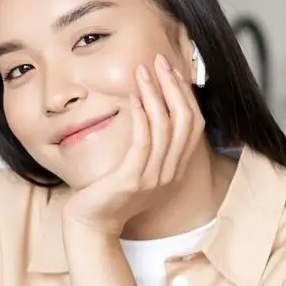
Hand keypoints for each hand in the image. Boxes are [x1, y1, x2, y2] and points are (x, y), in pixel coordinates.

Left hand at [63, 53, 203, 233]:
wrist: (91, 224)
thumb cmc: (109, 193)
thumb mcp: (138, 169)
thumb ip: (151, 146)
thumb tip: (150, 109)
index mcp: (176, 170)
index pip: (193, 124)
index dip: (185, 95)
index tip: (172, 70)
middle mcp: (170, 174)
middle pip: (186, 122)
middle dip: (174, 87)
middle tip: (160, 61)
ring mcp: (154, 178)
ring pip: (165, 128)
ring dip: (155, 94)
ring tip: (143, 71)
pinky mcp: (133, 180)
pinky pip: (144, 142)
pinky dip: (141, 117)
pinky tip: (133, 98)